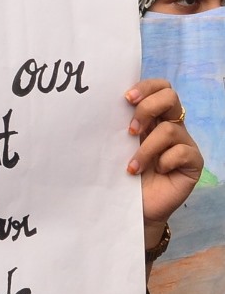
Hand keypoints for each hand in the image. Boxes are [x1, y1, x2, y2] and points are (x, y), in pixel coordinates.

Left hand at [125, 79, 202, 248]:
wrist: (132, 207)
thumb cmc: (121, 174)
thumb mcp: (117, 146)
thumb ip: (118, 125)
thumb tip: (100, 104)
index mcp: (152, 116)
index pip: (159, 87)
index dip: (145, 87)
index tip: (125, 98)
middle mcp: (170, 125)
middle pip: (170, 96)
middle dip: (147, 108)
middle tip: (130, 130)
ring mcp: (183, 143)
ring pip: (169, 129)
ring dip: (146, 148)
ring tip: (132, 166)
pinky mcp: (192, 162)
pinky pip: (182, 152)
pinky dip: (164, 161)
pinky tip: (154, 172)